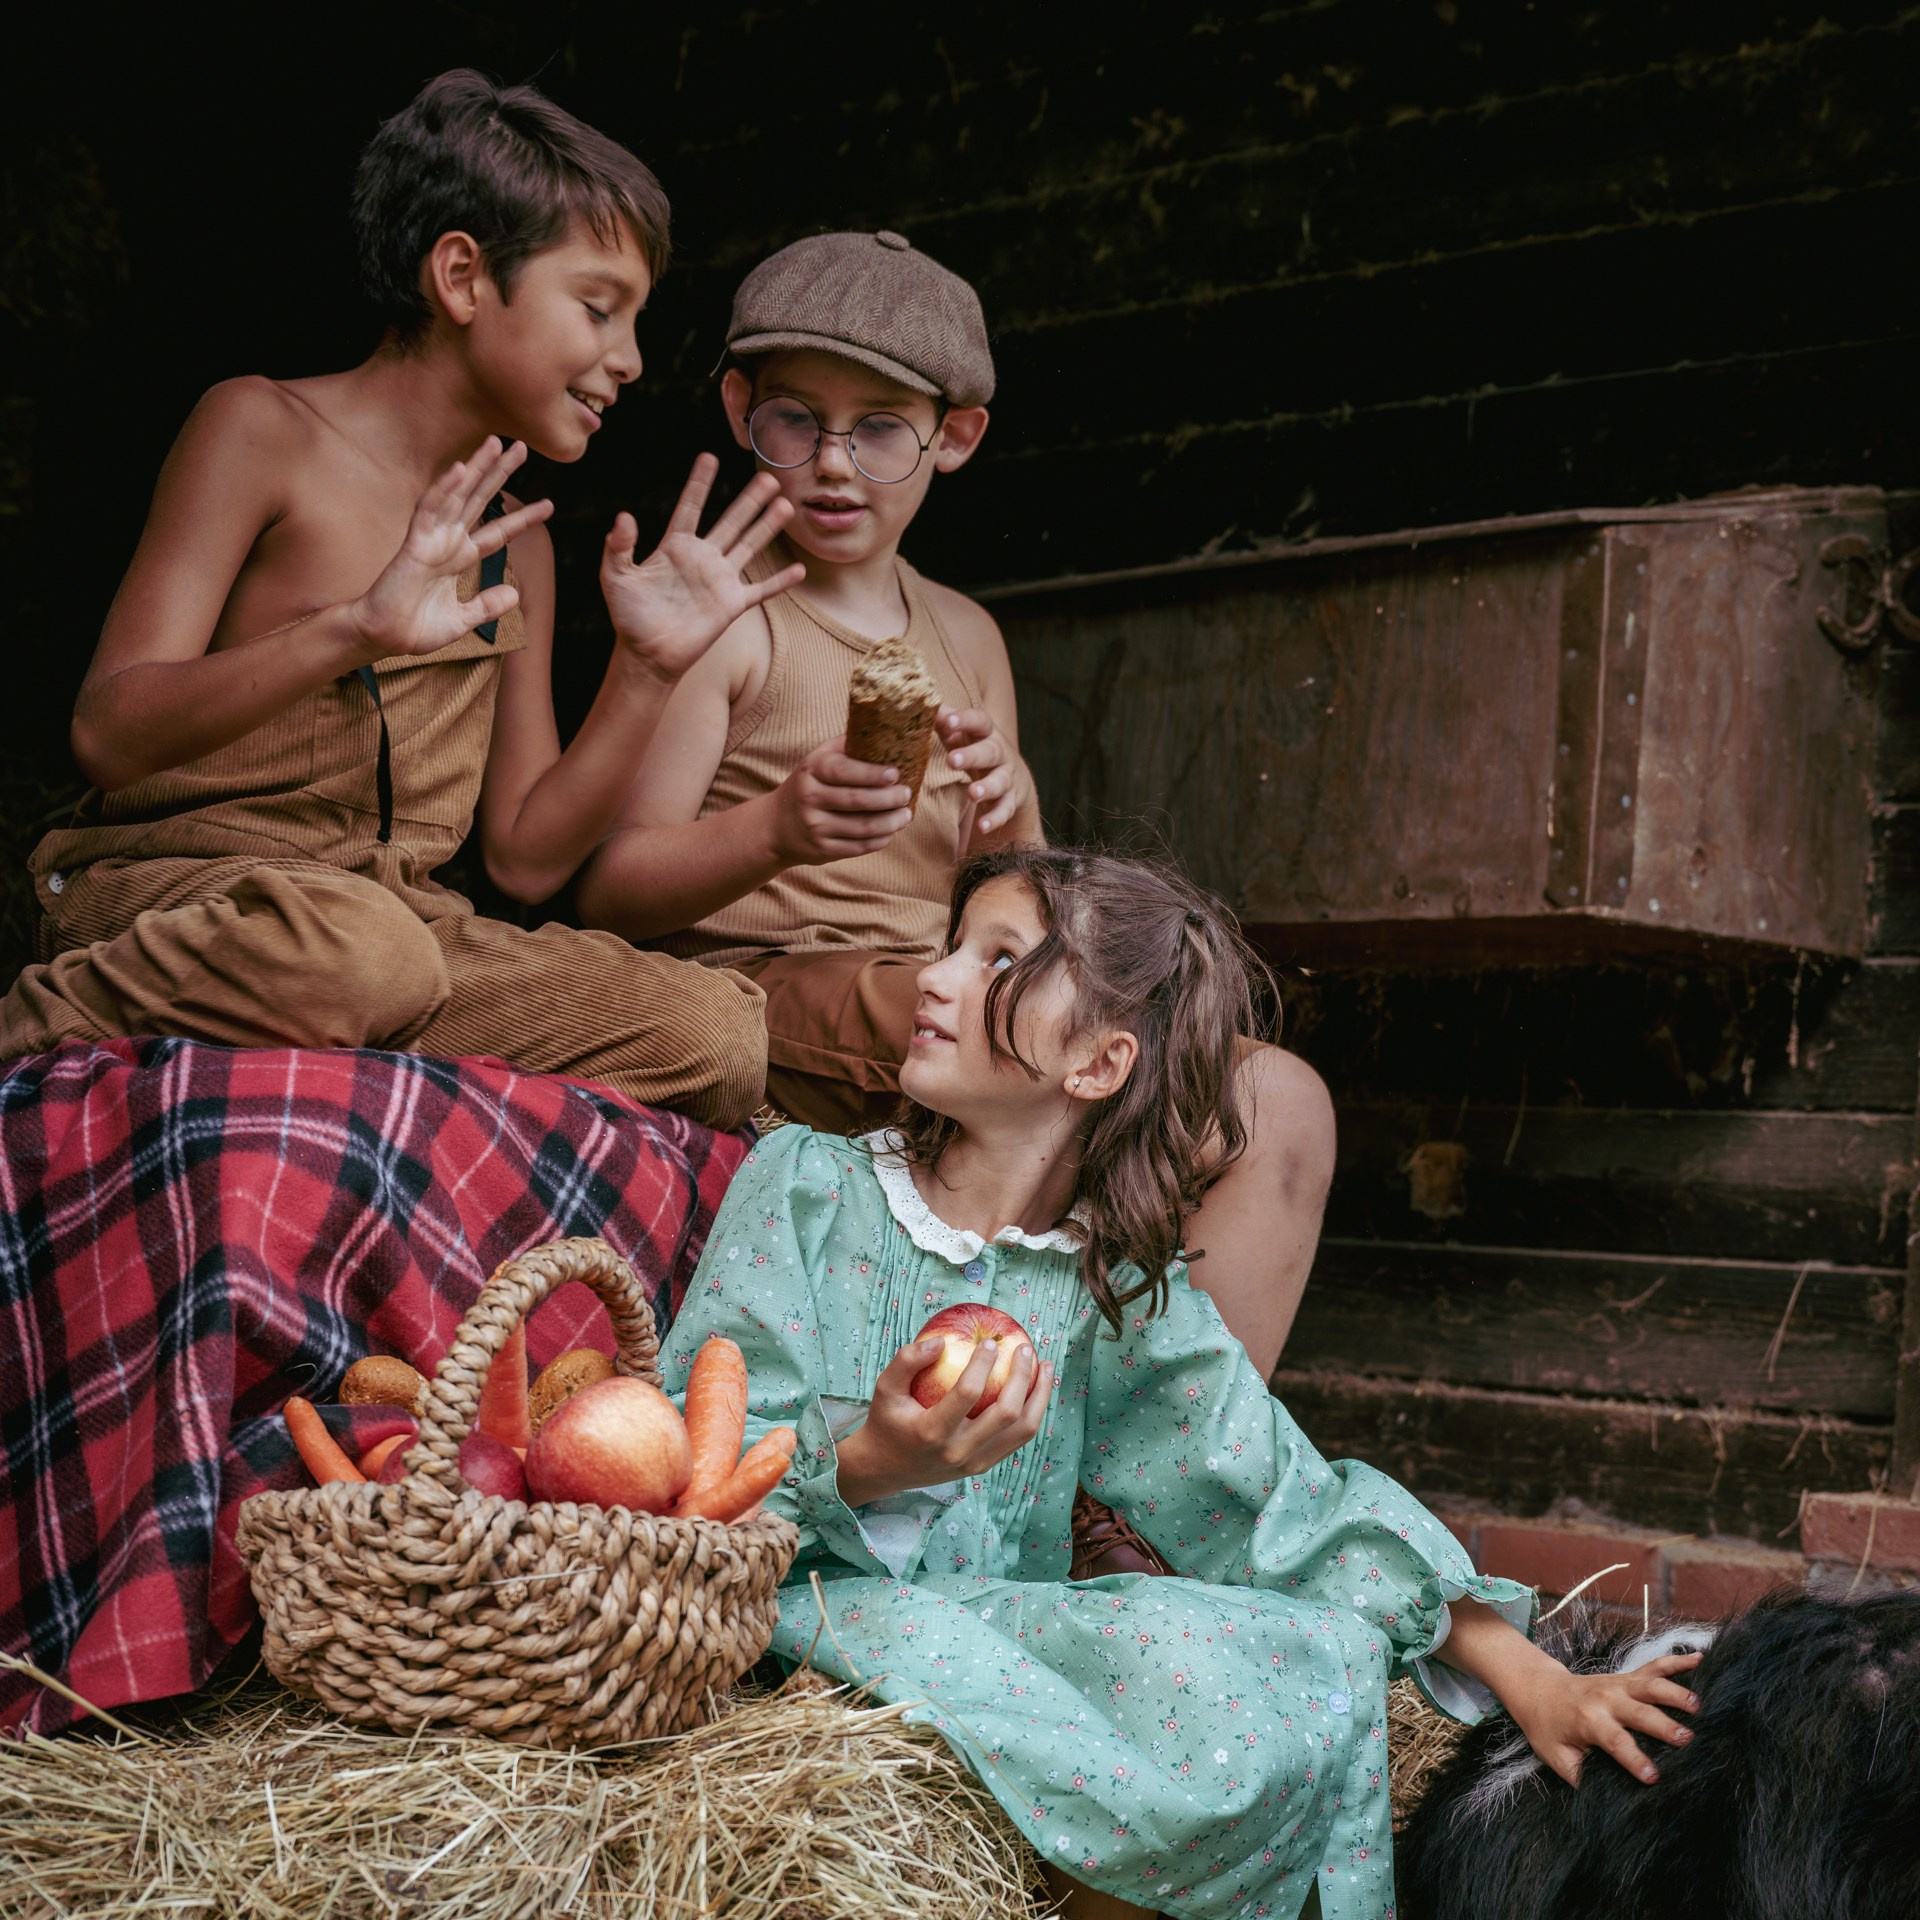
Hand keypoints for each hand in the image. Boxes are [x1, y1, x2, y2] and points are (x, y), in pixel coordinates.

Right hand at [352, 437, 552, 659]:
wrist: (385, 638)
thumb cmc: (416, 628)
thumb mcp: (464, 619)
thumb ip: (488, 605)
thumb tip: (515, 594)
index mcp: (459, 558)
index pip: (497, 532)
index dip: (522, 519)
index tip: (549, 505)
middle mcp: (447, 542)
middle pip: (479, 500)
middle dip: (500, 474)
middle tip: (522, 447)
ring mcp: (431, 539)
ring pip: (457, 494)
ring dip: (475, 467)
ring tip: (496, 442)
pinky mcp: (414, 543)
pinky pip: (430, 509)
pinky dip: (444, 488)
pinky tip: (461, 468)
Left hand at [602, 456, 804, 679]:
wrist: (648, 654)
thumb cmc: (629, 617)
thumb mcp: (616, 577)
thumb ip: (619, 547)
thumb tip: (624, 516)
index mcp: (675, 547)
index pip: (690, 508)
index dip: (699, 484)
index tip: (710, 457)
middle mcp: (702, 558)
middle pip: (731, 521)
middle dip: (750, 499)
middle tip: (769, 477)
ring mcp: (720, 580)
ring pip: (749, 546)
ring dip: (767, 527)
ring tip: (785, 506)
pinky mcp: (732, 605)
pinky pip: (760, 589)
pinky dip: (779, 582)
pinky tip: (798, 570)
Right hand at [772, 735, 914, 864]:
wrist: (777, 824)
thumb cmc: (811, 784)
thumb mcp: (819, 759)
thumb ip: (847, 747)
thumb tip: (886, 733)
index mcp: (812, 769)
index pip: (843, 771)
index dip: (872, 773)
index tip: (895, 774)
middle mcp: (810, 797)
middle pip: (857, 800)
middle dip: (889, 798)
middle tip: (907, 794)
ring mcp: (815, 826)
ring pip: (862, 827)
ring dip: (891, 822)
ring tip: (906, 815)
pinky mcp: (822, 849)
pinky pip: (859, 847)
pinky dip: (881, 840)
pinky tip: (891, 831)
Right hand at [835, 1335, 1053, 1506]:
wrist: (886, 1469)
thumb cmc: (887, 1421)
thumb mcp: (885, 1388)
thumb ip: (907, 1360)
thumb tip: (942, 1340)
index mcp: (932, 1433)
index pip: (967, 1394)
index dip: (983, 1364)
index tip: (990, 1342)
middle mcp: (958, 1452)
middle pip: (1006, 1414)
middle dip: (1022, 1377)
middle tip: (1025, 1348)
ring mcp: (975, 1464)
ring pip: (1022, 1431)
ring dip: (1039, 1396)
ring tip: (1045, 1367)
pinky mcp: (984, 1467)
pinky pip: (1017, 1439)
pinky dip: (1032, 1412)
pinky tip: (1035, 1388)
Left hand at [937, 706, 1035, 840]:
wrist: (1016, 778)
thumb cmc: (978, 750)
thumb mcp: (963, 736)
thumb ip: (945, 723)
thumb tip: (923, 707)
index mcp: (987, 733)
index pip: (979, 720)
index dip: (965, 720)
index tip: (948, 720)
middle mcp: (1001, 753)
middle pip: (990, 752)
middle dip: (972, 755)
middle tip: (953, 760)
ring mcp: (1007, 778)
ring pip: (1000, 782)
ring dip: (987, 788)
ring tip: (972, 793)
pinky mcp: (1010, 801)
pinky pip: (1004, 810)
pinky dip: (994, 819)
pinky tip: (982, 827)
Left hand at [1506, 1650, 1701, 1785]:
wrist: (1538, 1688)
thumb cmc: (1548, 1726)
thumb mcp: (1556, 1756)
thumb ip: (1580, 1775)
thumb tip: (1606, 1800)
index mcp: (1588, 1720)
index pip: (1614, 1741)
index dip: (1634, 1759)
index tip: (1653, 1777)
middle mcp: (1605, 1698)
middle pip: (1639, 1711)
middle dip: (1663, 1724)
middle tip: (1688, 1739)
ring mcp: (1618, 1684)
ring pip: (1650, 1684)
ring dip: (1675, 1692)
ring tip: (1699, 1705)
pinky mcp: (1626, 1677)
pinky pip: (1654, 1666)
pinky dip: (1677, 1662)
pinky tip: (1699, 1660)